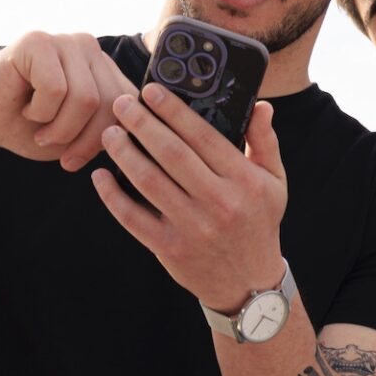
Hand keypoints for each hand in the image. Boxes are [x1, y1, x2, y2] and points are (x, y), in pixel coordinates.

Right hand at [0, 33, 140, 172]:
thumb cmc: (30, 128)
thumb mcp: (79, 136)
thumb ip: (109, 130)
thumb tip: (132, 131)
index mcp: (105, 69)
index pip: (130, 106)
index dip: (107, 139)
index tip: (77, 158)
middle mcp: (89, 48)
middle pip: (111, 103)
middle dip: (83, 138)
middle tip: (54, 146)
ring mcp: (64, 40)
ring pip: (86, 98)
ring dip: (58, 127)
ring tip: (39, 127)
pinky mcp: (37, 41)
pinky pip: (55, 88)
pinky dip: (39, 111)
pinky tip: (24, 106)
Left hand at [89, 87, 288, 312]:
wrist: (250, 285)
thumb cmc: (259, 223)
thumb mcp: (274, 182)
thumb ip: (265, 142)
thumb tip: (261, 105)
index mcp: (245, 181)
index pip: (204, 136)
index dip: (174, 110)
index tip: (151, 91)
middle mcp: (220, 203)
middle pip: (171, 153)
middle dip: (141, 123)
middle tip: (121, 104)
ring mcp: (193, 228)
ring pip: (148, 180)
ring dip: (124, 153)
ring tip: (110, 134)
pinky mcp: (170, 248)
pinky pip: (132, 217)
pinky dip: (111, 195)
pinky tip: (101, 176)